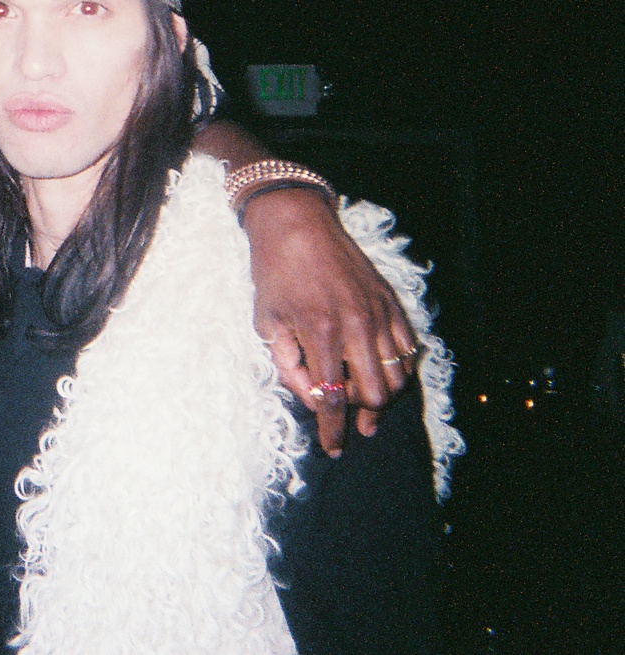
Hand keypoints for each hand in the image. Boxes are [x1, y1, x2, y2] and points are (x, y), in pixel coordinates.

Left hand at [243, 187, 417, 455]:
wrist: (298, 225)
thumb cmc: (274, 273)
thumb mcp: (266, 323)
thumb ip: (288, 367)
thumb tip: (312, 400)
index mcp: (320, 332)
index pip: (332, 398)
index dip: (332, 430)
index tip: (332, 448)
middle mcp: (357, 325)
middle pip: (376, 394)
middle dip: (363, 417)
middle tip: (350, 423)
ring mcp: (379, 313)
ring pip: (398, 376)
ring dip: (383, 397)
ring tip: (366, 403)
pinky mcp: (392, 302)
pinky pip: (408, 349)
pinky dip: (398, 369)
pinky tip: (381, 374)